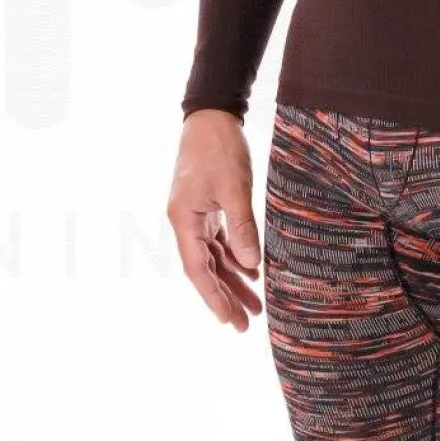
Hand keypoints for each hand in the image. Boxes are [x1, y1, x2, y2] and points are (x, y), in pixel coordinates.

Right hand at [167, 109, 264, 327]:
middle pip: (205, 269)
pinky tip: (252, 271)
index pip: (198, 269)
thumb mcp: (234, 188)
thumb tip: (250, 264)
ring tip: (255, 305)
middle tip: (245, 325)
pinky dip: (236, 257)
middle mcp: (186, 222)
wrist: (211, 116)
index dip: (214, 297)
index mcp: (184, 220)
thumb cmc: (219, 148)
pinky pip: (220, 241)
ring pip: (214, 257)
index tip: (229, 321)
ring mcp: (196, 215)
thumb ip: (242, 227)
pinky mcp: (208, 207)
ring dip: (234, 280)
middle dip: (225, 297)